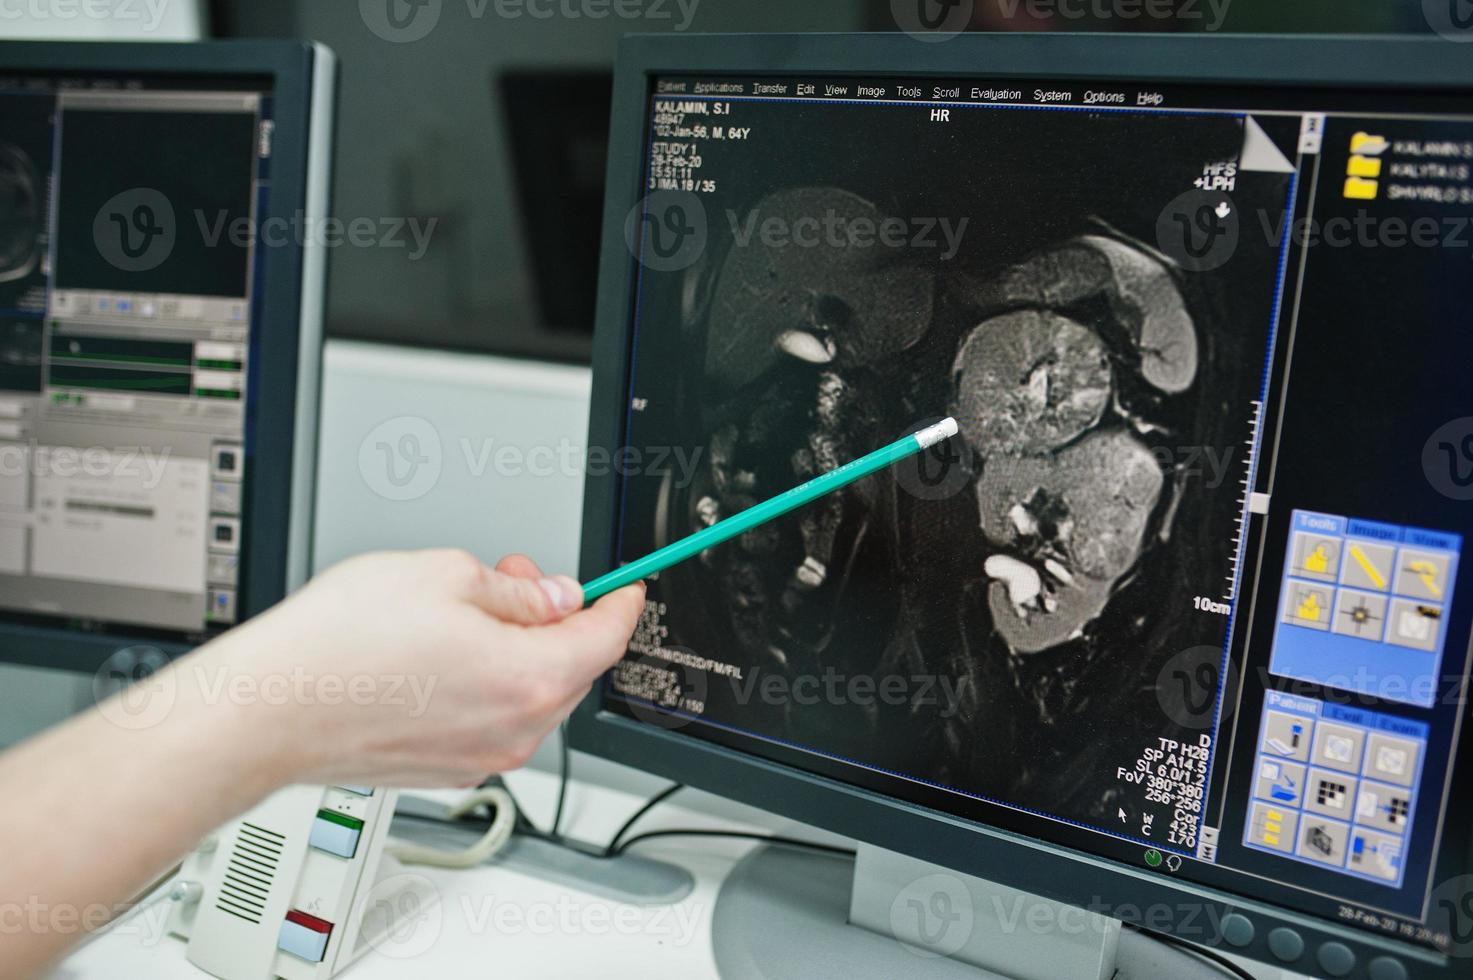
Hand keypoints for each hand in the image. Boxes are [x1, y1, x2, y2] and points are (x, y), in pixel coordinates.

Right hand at [181, 550, 643, 789]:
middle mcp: (513, 732)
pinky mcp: (445, 771)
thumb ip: (517, 591)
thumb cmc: (340, 645)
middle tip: (519, 578)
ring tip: (465, 610)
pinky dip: (487, 685)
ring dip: (518, 651)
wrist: (268, 711)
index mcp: (528, 679)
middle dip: (556, 619)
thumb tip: (552, 597)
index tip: (625, 588)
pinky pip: (492, 721)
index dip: (619, 604)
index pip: (605, 639)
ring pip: (530, 696)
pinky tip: (442, 654)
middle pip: (570, 669)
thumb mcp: (445, 575)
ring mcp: (479, 759)